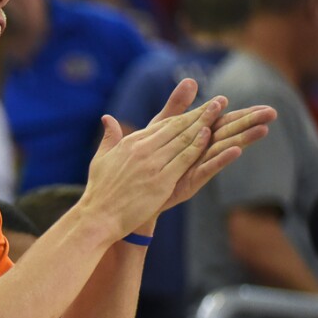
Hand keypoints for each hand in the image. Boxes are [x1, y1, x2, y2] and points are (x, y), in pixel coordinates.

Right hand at [81, 89, 226, 239]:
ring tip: (219, 110)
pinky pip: (183, 159)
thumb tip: (107, 118)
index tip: (199, 107)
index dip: (183, 115)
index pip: (162, 125)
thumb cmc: (99, 191)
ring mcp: (152, 164)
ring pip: (183, 139)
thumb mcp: (101, 158)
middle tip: (218, 101)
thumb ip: (109, 137)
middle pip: (176, 127)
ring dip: (203, 123)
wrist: (98, 216)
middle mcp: (142, 149)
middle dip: (199, 113)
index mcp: (130, 143)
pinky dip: (197, 146)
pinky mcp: (161, 181)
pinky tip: (210, 136)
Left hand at [148, 79, 276, 211]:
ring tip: (262, 129)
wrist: (133, 190)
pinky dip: (221, 159)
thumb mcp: (161, 127)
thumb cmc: (149, 158)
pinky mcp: (190, 182)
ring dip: (242, 139)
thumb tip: (191, 80)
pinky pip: (207, 168)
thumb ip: (177, 106)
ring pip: (223, 150)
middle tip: (273, 113)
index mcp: (198, 138)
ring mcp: (197, 167)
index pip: (224, 123)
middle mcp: (202, 152)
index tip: (266, 106)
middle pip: (229, 134)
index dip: (244, 115)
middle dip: (250, 123)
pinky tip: (236, 151)